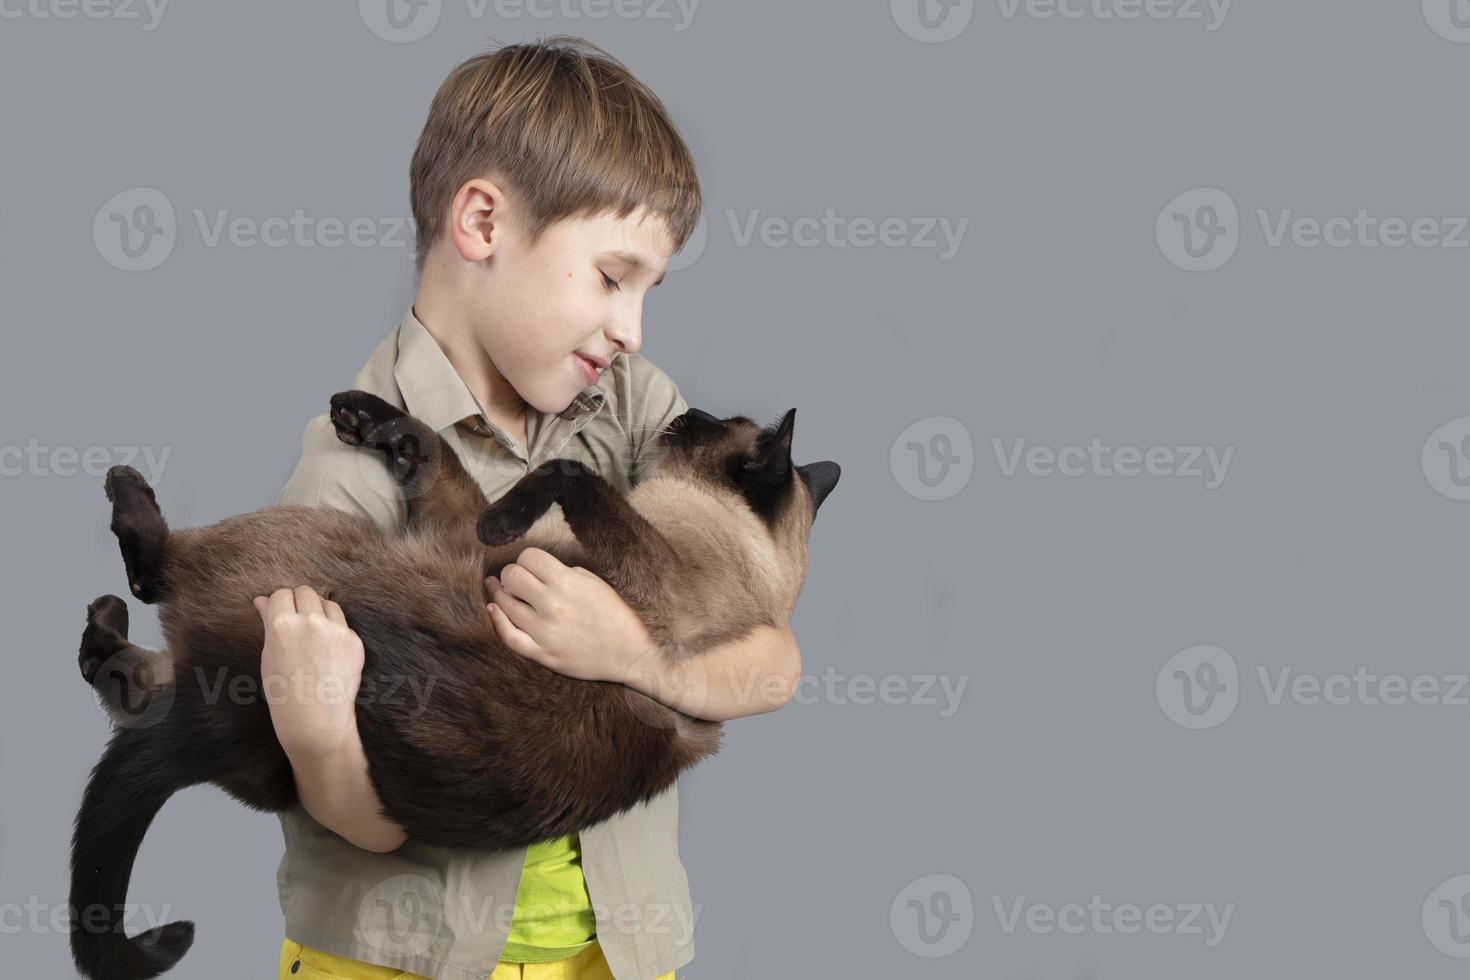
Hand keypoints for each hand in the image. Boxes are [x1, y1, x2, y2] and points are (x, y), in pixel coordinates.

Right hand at [254, 586, 364, 756]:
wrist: (315, 720)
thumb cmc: (283, 692)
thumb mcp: (268, 656)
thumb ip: (269, 623)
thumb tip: (262, 600)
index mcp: (282, 624)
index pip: (281, 594)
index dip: (280, 604)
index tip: (280, 614)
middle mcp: (310, 621)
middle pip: (306, 592)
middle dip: (299, 602)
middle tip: (297, 622)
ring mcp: (336, 630)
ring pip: (327, 603)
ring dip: (319, 611)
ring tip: (313, 635)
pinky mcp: (354, 640)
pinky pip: (343, 624)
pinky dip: (335, 630)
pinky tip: (328, 651)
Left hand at [485, 547, 657, 684]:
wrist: (630, 652)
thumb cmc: (614, 614)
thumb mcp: (593, 583)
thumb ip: (564, 572)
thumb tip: (533, 570)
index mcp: (567, 582)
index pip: (528, 557)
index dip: (526, 560)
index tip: (529, 567)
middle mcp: (553, 604)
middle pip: (511, 576)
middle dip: (511, 575)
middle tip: (516, 580)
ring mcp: (545, 632)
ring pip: (504, 605)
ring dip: (500, 595)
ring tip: (499, 590)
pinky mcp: (543, 654)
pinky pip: (509, 637)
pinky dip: (497, 622)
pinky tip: (493, 610)